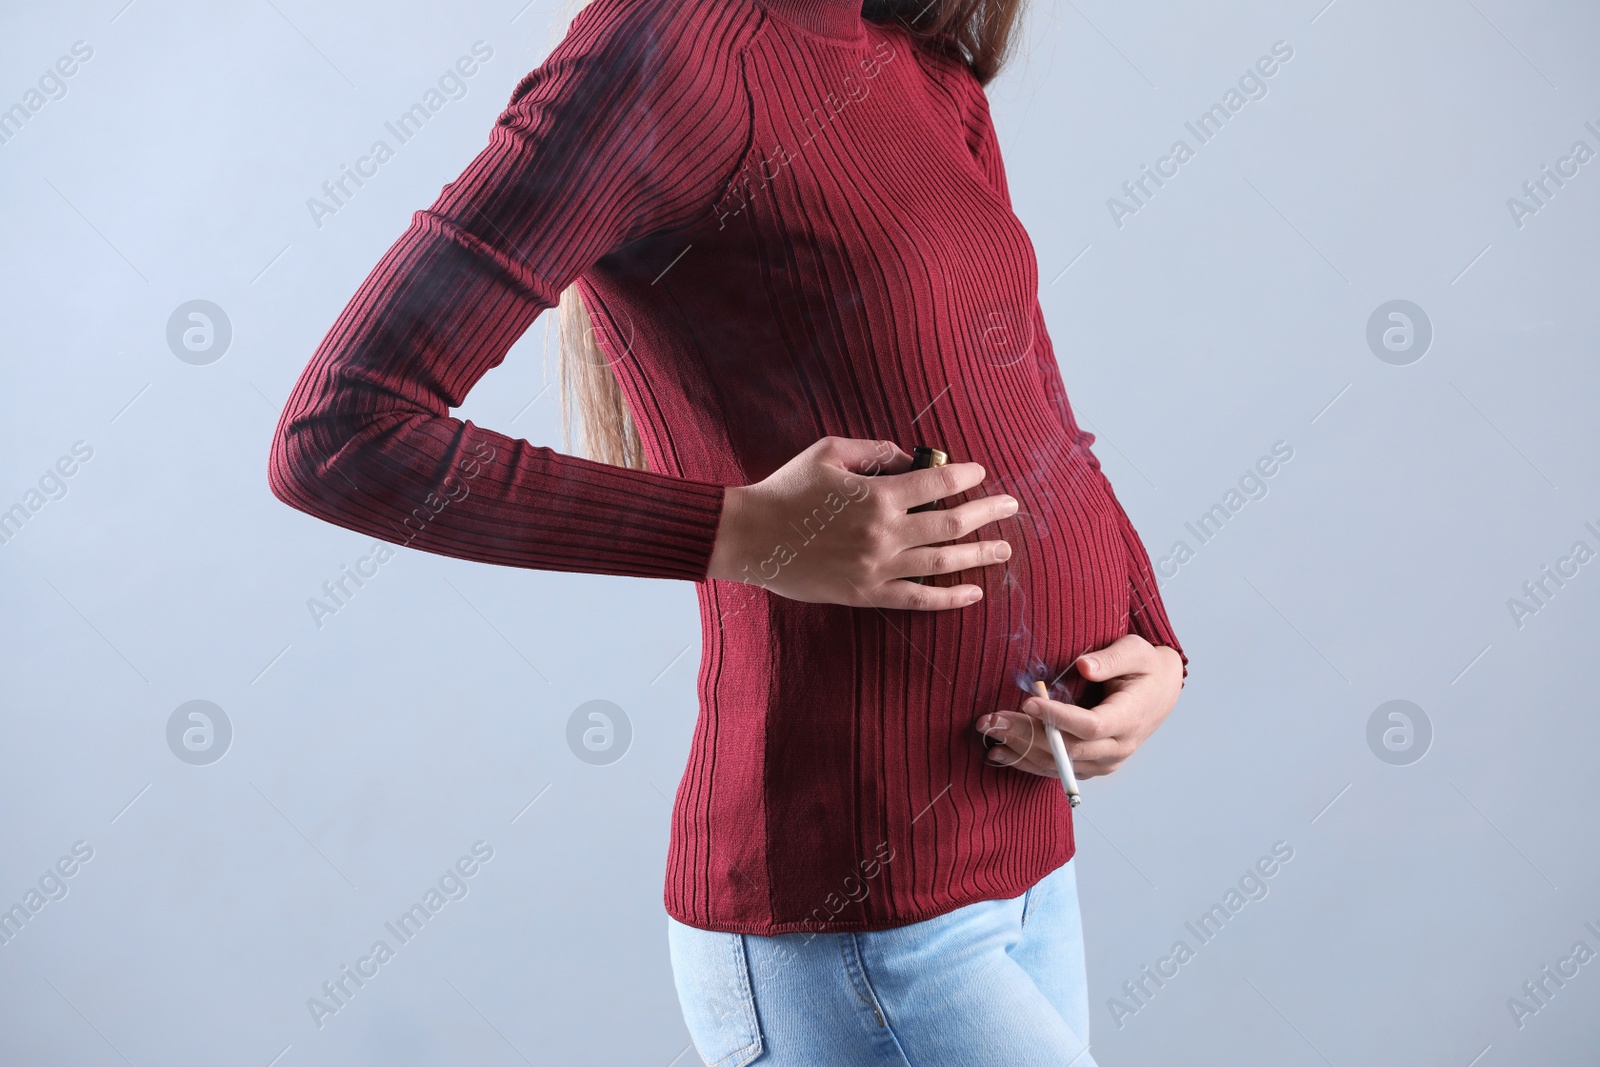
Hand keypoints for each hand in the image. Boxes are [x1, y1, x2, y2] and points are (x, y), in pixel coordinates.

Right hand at [705, 436, 1017, 609]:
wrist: (750, 537)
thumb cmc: (787, 489)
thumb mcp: (829, 452)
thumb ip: (875, 451)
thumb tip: (910, 458)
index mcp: (878, 495)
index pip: (936, 483)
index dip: (964, 476)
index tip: (980, 473)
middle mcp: (885, 533)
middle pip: (950, 523)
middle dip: (986, 513)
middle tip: (1011, 507)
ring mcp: (878, 567)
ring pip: (943, 562)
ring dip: (979, 555)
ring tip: (1004, 550)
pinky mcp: (867, 594)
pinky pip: (918, 599)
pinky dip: (949, 598)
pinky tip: (973, 593)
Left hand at [974, 635, 1183, 778]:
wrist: (1159, 693)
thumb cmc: (1144, 667)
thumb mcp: (1136, 652)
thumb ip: (1111, 658)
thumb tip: (1083, 666)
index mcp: (1129, 718)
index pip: (1089, 725)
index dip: (1056, 717)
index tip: (1026, 701)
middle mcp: (1117, 748)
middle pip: (1066, 749)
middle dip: (1025, 733)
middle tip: (990, 719)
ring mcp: (1104, 762)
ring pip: (1057, 764)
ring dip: (1019, 750)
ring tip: (988, 733)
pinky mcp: (1091, 766)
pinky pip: (1056, 770)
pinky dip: (1027, 762)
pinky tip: (1001, 752)